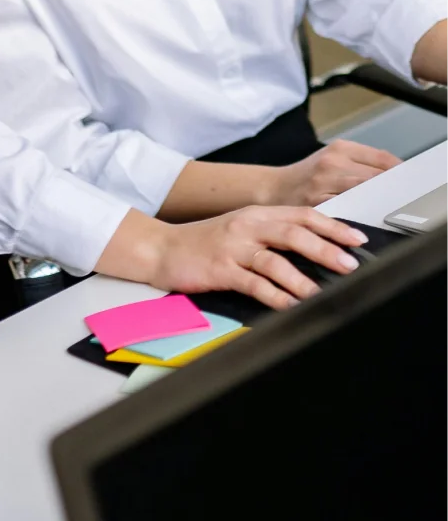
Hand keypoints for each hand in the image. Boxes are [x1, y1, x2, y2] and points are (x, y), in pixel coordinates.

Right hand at [154, 206, 368, 310]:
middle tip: (351, 264)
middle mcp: (248, 226)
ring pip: (276, 261)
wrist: (163, 248)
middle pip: (294, 233)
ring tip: (323, 293)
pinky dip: (275, 296)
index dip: (332, 226)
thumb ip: (274, 235)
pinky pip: (254, 284)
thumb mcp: (242, 229)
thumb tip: (316, 249)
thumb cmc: (206, 242)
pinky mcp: (221, 270)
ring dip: (303, 279)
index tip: (357, 238)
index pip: (302, 214)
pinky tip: (290, 306)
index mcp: (257, 214)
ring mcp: (234, 248)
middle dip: (326, 249)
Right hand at [268, 140, 400, 207]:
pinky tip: (364, 222)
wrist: (273, 189)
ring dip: (378, 204)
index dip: (399, 171)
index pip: (382, 158)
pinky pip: (346, 211)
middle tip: (400, 200)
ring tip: (386, 211)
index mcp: (339, 148)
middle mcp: (331, 163)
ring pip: (363, 194)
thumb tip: (394, 173)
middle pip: (375, 177)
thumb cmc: (306, 175)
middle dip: (391, 189)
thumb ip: (360, 163)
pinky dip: (359, 217)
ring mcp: (323, 184)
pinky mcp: (316, 204)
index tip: (407, 182)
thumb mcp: (331, 158)